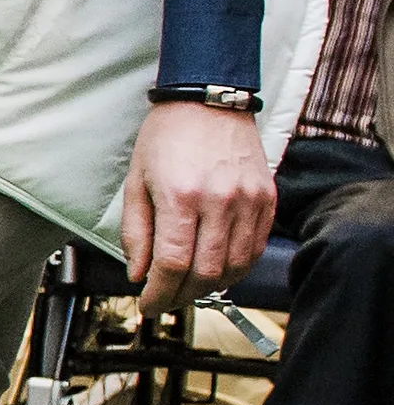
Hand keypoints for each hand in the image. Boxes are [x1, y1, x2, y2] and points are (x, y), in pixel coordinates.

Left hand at [123, 100, 275, 314]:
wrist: (209, 99)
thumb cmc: (167, 136)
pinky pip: (256, 248)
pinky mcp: (268, 199)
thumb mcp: (136, 182)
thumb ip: (136, 232)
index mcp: (180, 197)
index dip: (158, 294)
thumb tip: (139, 273)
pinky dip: (236, 267)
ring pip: (235, 267)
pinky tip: (216, 268)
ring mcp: (249, 201)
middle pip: (205, 273)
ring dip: (210, 287)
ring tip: (188, 286)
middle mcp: (219, 202)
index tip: (148, 304)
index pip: (171, 265)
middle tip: (165, 299)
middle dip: (181, 296)